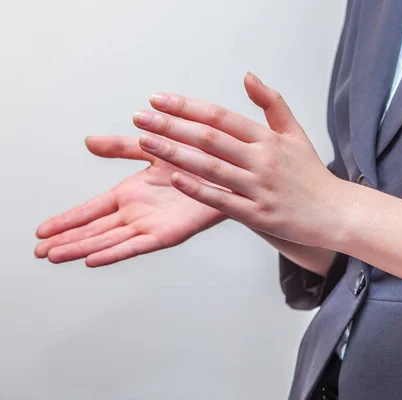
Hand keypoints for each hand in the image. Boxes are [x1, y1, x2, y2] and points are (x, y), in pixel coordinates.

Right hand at [35, 136, 226, 266]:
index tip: (41, 231)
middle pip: (94, 230)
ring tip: (56, 256)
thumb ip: (121, 147)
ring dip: (82, 248)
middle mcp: (137, 211)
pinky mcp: (169, 232)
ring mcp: (151, 224)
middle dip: (67, 240)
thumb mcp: (151, 149)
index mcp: (131, 193)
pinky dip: (116, 252)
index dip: (66, 220)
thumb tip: (90, 141)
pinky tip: (94, 258)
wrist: (228, 168)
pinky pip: (138, 245)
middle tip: (39, 252)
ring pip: (110, 240)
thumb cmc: (196, 160)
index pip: (90, 210)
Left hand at [132, 73, 345, 247]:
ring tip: (145, 143)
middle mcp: (263, 160)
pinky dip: (198, 189)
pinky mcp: (259, 215)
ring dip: (175, 153)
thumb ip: (272, 103)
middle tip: (140, 118)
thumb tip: (248, 77)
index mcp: (268, 139)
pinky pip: (222, 200)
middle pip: (210, 139)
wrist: (337, 212)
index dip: (187, 107)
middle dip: (170, 126)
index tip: (158, 100)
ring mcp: (259, 188)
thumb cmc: (312, 175)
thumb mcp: (296, 133)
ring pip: (211, 167)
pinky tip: (174, 178)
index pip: (221, 117)